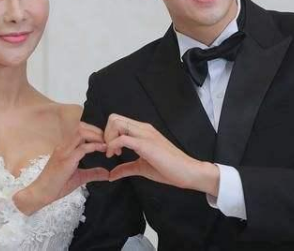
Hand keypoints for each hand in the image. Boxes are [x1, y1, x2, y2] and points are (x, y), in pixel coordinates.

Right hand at [13, 122, 108, 214]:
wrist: (41, 193)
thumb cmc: (57, 185)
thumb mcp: (79, 178)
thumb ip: (93, 173)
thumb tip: (107, 173)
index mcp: (65, 147)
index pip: (79, 130)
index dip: (93, 131)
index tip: (104, 138)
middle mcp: (63, 146)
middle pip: (80, 128)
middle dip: (96, 130)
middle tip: (108, 138)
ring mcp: (64, 151)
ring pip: (81, 134)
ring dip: (95, 135)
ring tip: (106, 142)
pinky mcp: (66, 160)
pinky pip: (82, 148)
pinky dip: (94, 146)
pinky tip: (102, 149)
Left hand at [104, 114, 218, 195]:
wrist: (187, 172)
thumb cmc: (168, 169)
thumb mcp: (142, 167)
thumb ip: (126, 168)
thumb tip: (111, 174)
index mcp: (143, 130)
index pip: (118, 120)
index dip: (109, 134)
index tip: (112, 150)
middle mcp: (143, 128)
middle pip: (114, 118)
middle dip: (106, 134)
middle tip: (110, 150)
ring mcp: (145, 134)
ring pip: (116, 123)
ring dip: (109, 138)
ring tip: (113, 153)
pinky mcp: (146, 144)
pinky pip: (122, 138)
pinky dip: (113, 145)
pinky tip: (115, 156)